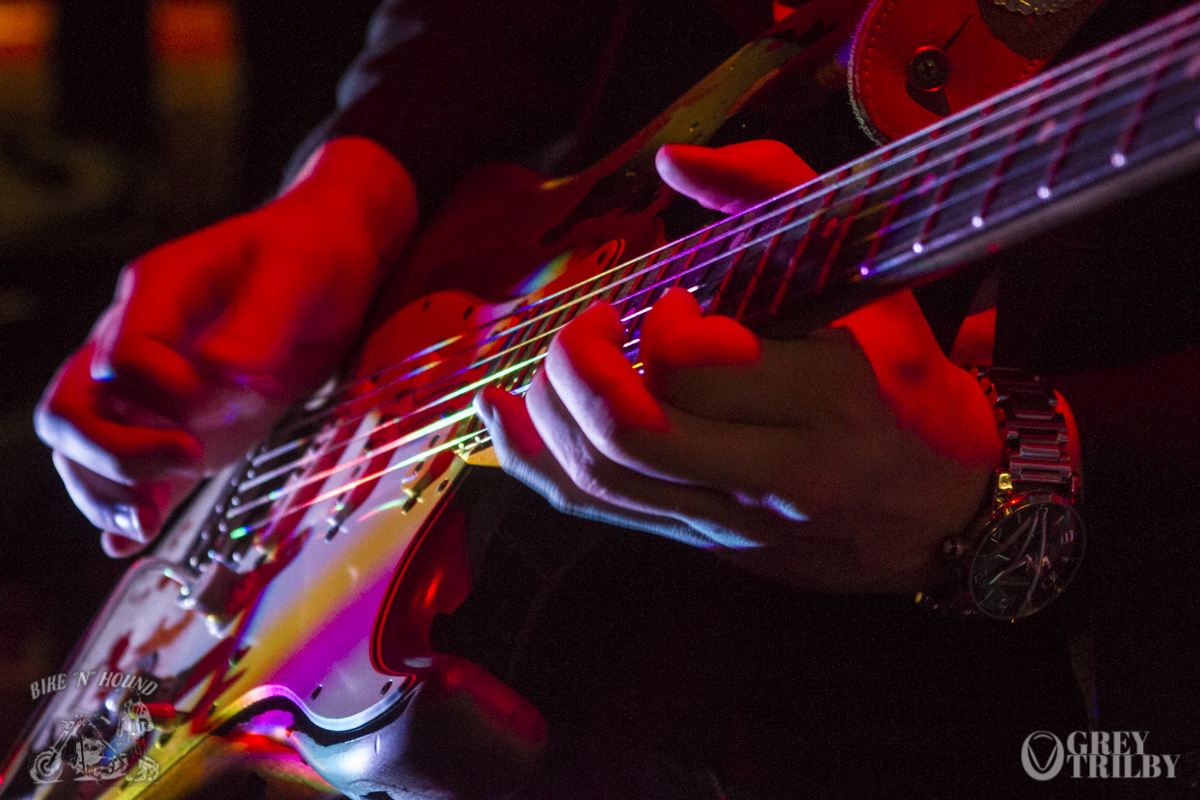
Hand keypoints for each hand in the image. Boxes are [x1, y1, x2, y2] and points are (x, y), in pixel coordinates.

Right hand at [36, 137, 416, 556]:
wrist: (326, 261)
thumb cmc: (309, 257)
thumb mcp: (297, 276)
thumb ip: (259, 325)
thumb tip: (225, 375)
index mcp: (155, 294)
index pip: (121, 358)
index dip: (159, 390)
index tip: (217, 397)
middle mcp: (135, 343)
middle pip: (72, 408)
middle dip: (110, 452)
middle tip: (179, 467)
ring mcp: (152, 391)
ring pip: (87, 448)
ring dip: (105, 490)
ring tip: (142, 525)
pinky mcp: (179, 426)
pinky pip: (132, 470)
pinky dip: (123, 505)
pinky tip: (128, 542)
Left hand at [475, 141, 1000, 591]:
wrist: (941, 509)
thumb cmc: (903, 379)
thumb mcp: (868, 275)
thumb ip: (776, 194)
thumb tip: (672, 159)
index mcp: (831, 395)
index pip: (696, 367)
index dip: (662, 324)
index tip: (676, 298)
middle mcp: (780, 472)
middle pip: (633, 431)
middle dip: (579, 365)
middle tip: (591, 324)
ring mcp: (735, 519)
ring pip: (604, 478)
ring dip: (550, 409)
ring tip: (558, 361)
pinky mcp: (704, 541)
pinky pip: (597, 512)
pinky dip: (534, 462)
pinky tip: (503, 415)